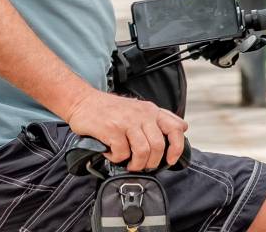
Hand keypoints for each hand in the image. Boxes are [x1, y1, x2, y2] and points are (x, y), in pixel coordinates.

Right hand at [62, 91, 186, 172]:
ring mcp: (126, 121)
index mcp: (151, 110)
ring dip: (136, 163)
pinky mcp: (112, 129)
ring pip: (143, 151)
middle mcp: (141, 114)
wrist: (82, 101)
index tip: (170, 160)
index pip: (175, 128)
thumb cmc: (111, 109)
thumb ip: (160, 118)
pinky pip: (122, 153)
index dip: (176, 148)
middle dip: (151, 162)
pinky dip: (116, 158)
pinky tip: (111, 152)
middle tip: (141, 165)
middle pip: (158, 146)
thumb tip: (183, 127)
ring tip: (128, 163)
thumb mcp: (139, 108)